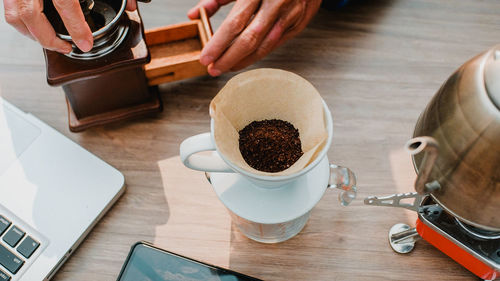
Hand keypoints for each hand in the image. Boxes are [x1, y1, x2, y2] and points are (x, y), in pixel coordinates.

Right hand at [3, 0, 136, 53]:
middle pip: (29, 15)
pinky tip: (36, 26)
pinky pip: (8, 6)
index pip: (64, 3)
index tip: (84, 44)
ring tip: (51, 42)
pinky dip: (21, 21)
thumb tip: (132, 4)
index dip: (75, 27)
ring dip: (30, 34)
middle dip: (47, 39)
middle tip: (66, 48)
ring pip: (13, 14)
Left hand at [188, 0, 321, 75]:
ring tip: (226, 67)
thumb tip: (195, 14)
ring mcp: (291, 14)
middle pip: (249, 39)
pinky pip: (276, 43)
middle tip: (213, 69)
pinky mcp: (300, 22)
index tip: (205, 57)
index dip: (219, 44)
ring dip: (244, 60)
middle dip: (229, 58)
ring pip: (264, 46)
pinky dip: (259, 53)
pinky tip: (246, 58)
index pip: (235, 23)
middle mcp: (276, 3)